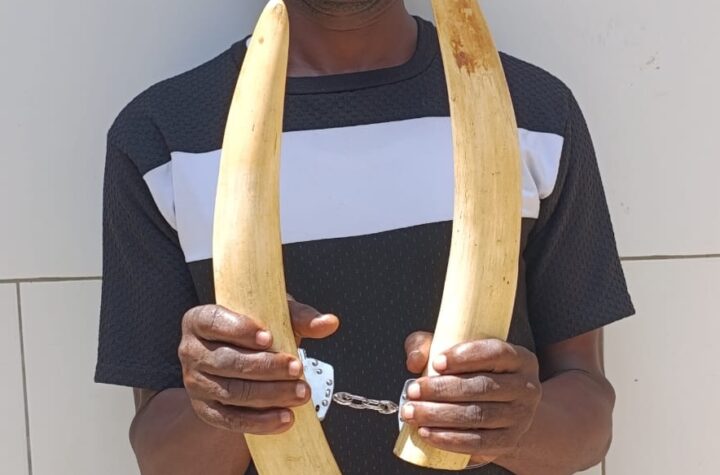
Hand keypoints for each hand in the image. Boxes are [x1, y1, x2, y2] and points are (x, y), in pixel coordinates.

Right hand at [179, 298, 338, 434]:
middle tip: (298, 368)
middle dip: (266, 367)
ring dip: (270, 394)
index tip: (269, 337)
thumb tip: (329, 323)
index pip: (214, 322)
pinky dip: (260, 421)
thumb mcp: (274, 316)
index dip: (239, 330)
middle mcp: (190, 351)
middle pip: (227, 361)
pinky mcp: (205, 410)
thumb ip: (300, 317)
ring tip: (301, 393)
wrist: (239, 364)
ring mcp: (195, 383)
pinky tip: (285, 418)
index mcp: (200, 320)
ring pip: (232, 392)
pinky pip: (231, 420)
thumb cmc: (257, 332)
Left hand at [402, 332, 541, 460]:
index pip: (495, 352)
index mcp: (519, 358)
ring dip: (439, 415)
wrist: (501, 411)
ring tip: (412, 412)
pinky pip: (478, 443)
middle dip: (442, 389)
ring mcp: (520, 417)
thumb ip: (429, 345)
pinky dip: (449, 439)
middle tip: (412, 390)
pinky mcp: (508, 442)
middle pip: (482, 386)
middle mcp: (526, 387)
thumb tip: (415, 360)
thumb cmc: (472, 374)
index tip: (436, 362)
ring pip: (478, 415)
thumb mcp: (455, 353)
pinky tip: (427, 432)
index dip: (465, 357)